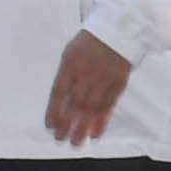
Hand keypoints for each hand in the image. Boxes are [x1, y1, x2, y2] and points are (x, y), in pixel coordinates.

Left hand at [46, 31, 133, 146]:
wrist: (120, 29)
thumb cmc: (91, 41)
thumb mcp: (71, 53)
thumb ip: (67, 76)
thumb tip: (63, 103)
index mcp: (71, 64)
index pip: (59, 93)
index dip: (54, 112)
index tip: (51, 127)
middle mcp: (87, 73)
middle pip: (75, 104)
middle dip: (68, 124)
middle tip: (62, 139)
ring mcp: (104, 79)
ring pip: (92, 108)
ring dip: (84, 127)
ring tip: (78, 141)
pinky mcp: (119, 83)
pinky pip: (109, 105)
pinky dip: (102, 120)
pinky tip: (96, 132)